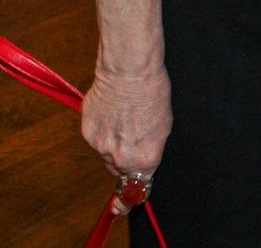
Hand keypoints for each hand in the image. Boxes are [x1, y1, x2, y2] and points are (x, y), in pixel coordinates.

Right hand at [81, 63, 171, 210]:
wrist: (129, 69)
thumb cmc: (153, 90)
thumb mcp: (164, 124)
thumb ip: (151, 149)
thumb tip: (142, 161)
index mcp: (145, 158)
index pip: (137, 187)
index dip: (134, 188)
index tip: (127, 200)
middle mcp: (121, 158)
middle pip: (119, 169)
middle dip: (124, 158)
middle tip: (130, 135)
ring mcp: (101, 146)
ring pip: (105, 152)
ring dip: (111, 140)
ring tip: (121, 114)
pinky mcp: (87, 132)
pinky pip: (94, 137)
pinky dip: (100, 127)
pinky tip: (109, 109)